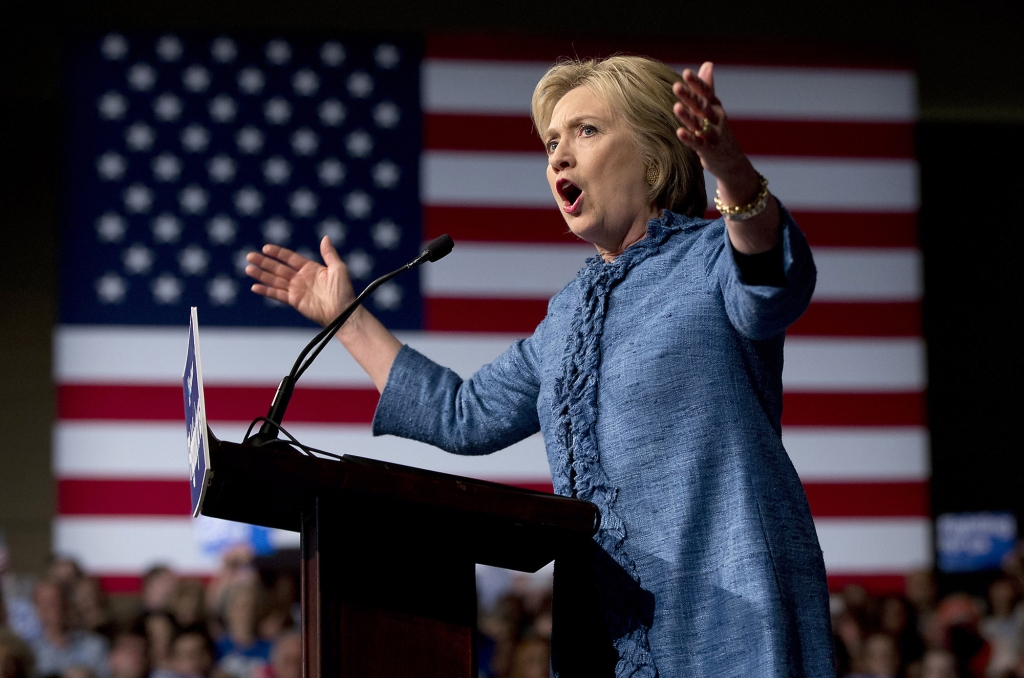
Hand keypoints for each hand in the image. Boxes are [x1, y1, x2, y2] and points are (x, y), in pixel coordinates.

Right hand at [245, 236, 354, 326]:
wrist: (343, 312)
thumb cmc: (343, 291)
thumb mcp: (338, 268)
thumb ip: (329, 254)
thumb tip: (325, 237)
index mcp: (310, 268)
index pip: (290, 258)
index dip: (277, 253)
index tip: (265, 248)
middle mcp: (301, 278)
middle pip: (278, 268)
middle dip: (264, 262)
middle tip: (249, 256)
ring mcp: (296, 290)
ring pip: (275, 280)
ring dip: (261, 275)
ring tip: (248, 268)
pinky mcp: (294, 301)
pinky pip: (278, 294)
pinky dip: (266, 291)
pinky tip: (255, 287)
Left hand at [672, 62, 778, 253]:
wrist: (732, 163)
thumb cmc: (718, 132)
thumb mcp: (714, 109)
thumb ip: (708, 88)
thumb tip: (707, 63)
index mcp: (716, 109)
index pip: (707, 93)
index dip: (698, 84)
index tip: (686, 72)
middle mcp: (716, 120)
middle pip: (702, 107)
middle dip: (690, 97)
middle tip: (676, 86)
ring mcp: (713, 136)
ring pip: (699, 124)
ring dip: (687, 116)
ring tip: (675, 107)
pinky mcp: (709, 151)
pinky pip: (698, 143)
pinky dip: (689, 138)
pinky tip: (679, 132)